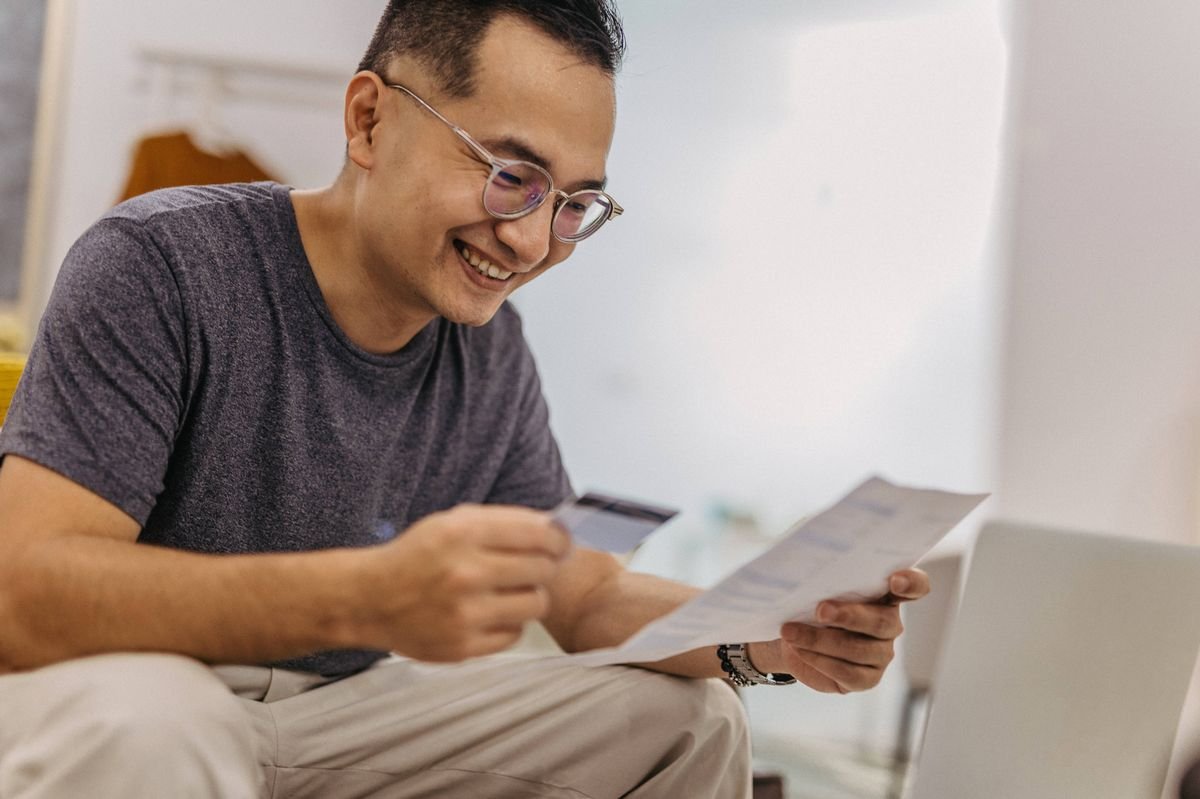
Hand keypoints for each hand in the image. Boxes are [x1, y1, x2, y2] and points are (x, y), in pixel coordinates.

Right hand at [354, 504, 570, 661]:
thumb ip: (503, 522)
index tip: (560, 544)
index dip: (560, 539)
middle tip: (532, 568)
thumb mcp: (453, 522)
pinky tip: (490, 614)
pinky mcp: (463, 647)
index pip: (540, 535)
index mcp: (463, 533)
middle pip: (542, 570)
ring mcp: (465, 614)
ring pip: (536, 605)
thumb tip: (557, 530)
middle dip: (544, 566)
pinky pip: (515, 634)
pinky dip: (509, 624)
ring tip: (510, 592)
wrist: (369, 600)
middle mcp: (465, 573)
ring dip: (529, 597)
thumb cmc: (418, 556)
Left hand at [754, 568, 930, 693]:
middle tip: (820, 610)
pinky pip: (847, 673)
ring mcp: (880, 653)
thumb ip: (820, 561)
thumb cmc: (805, 598)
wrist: (788, 634)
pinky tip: (799, 649)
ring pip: (859, 649)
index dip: (911, 583)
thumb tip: (809, 548)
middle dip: (849, 615)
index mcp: (884, 593)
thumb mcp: (811, 576)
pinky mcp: (866, 678)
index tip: (895, 579)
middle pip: (882, 621)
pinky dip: (820, 661)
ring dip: (821, 640)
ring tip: (791, 631)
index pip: (915, 586)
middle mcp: (889, 623)